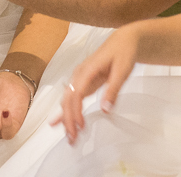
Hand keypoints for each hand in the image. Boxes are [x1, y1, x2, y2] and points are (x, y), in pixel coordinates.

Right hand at [55, 26, 139, 144]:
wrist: (124, 40)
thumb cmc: (124, 52)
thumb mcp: (123, 70)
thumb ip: (113, 89)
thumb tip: (106, 110)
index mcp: (87, 69)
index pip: (76, 93)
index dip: (76, 111)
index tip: (81, 127)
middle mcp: (79, 74)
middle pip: (68, 99)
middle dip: (68, 119)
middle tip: (73, 139)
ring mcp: (79, 78)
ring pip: (68, 100)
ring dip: (67, 118)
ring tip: (70, 137)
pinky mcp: (83, 83)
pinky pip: (71, 98)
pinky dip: (64, 111)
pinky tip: (56, 123)